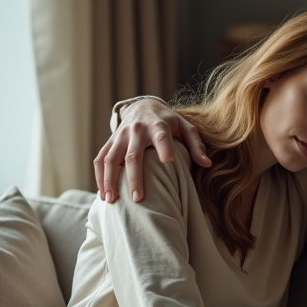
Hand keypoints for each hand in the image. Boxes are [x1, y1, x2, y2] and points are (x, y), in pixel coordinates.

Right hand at [94, 100, 211, 201]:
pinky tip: (102, 193)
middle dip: (134, 178)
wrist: (142, 105)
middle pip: (132, 155)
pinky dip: (99, 176)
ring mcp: (121, 136)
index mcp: (158, 126)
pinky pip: (100, 159)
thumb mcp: (185, 127)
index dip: (164, 147)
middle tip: (137, 199)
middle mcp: (137, 130)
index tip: (168, 161)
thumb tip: (207, 164)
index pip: (161, 137)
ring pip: (110, 158)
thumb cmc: (168, 121)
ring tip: (111, 200)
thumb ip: (196, 145)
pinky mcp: (110, 141)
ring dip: (109, 180)